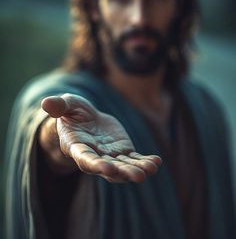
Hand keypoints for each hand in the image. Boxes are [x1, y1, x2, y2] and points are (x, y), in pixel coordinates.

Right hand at [41, 93, 161, 182]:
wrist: (86, 120)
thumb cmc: (72, 113)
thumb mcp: (66, 105)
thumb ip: (58, 105)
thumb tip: (46, 103)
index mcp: (77, 146)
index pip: (85, 158)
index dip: (95, 164)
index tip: (106, 168)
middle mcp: (94, 156)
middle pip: (108, 168)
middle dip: (123, 172)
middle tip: (138, 176)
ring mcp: (110, 156)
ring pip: (124, 166)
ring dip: (137, 169)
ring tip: (151, 169)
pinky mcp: (123, 151)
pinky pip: (134, 159)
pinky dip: (144, 161)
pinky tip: (156, 162)